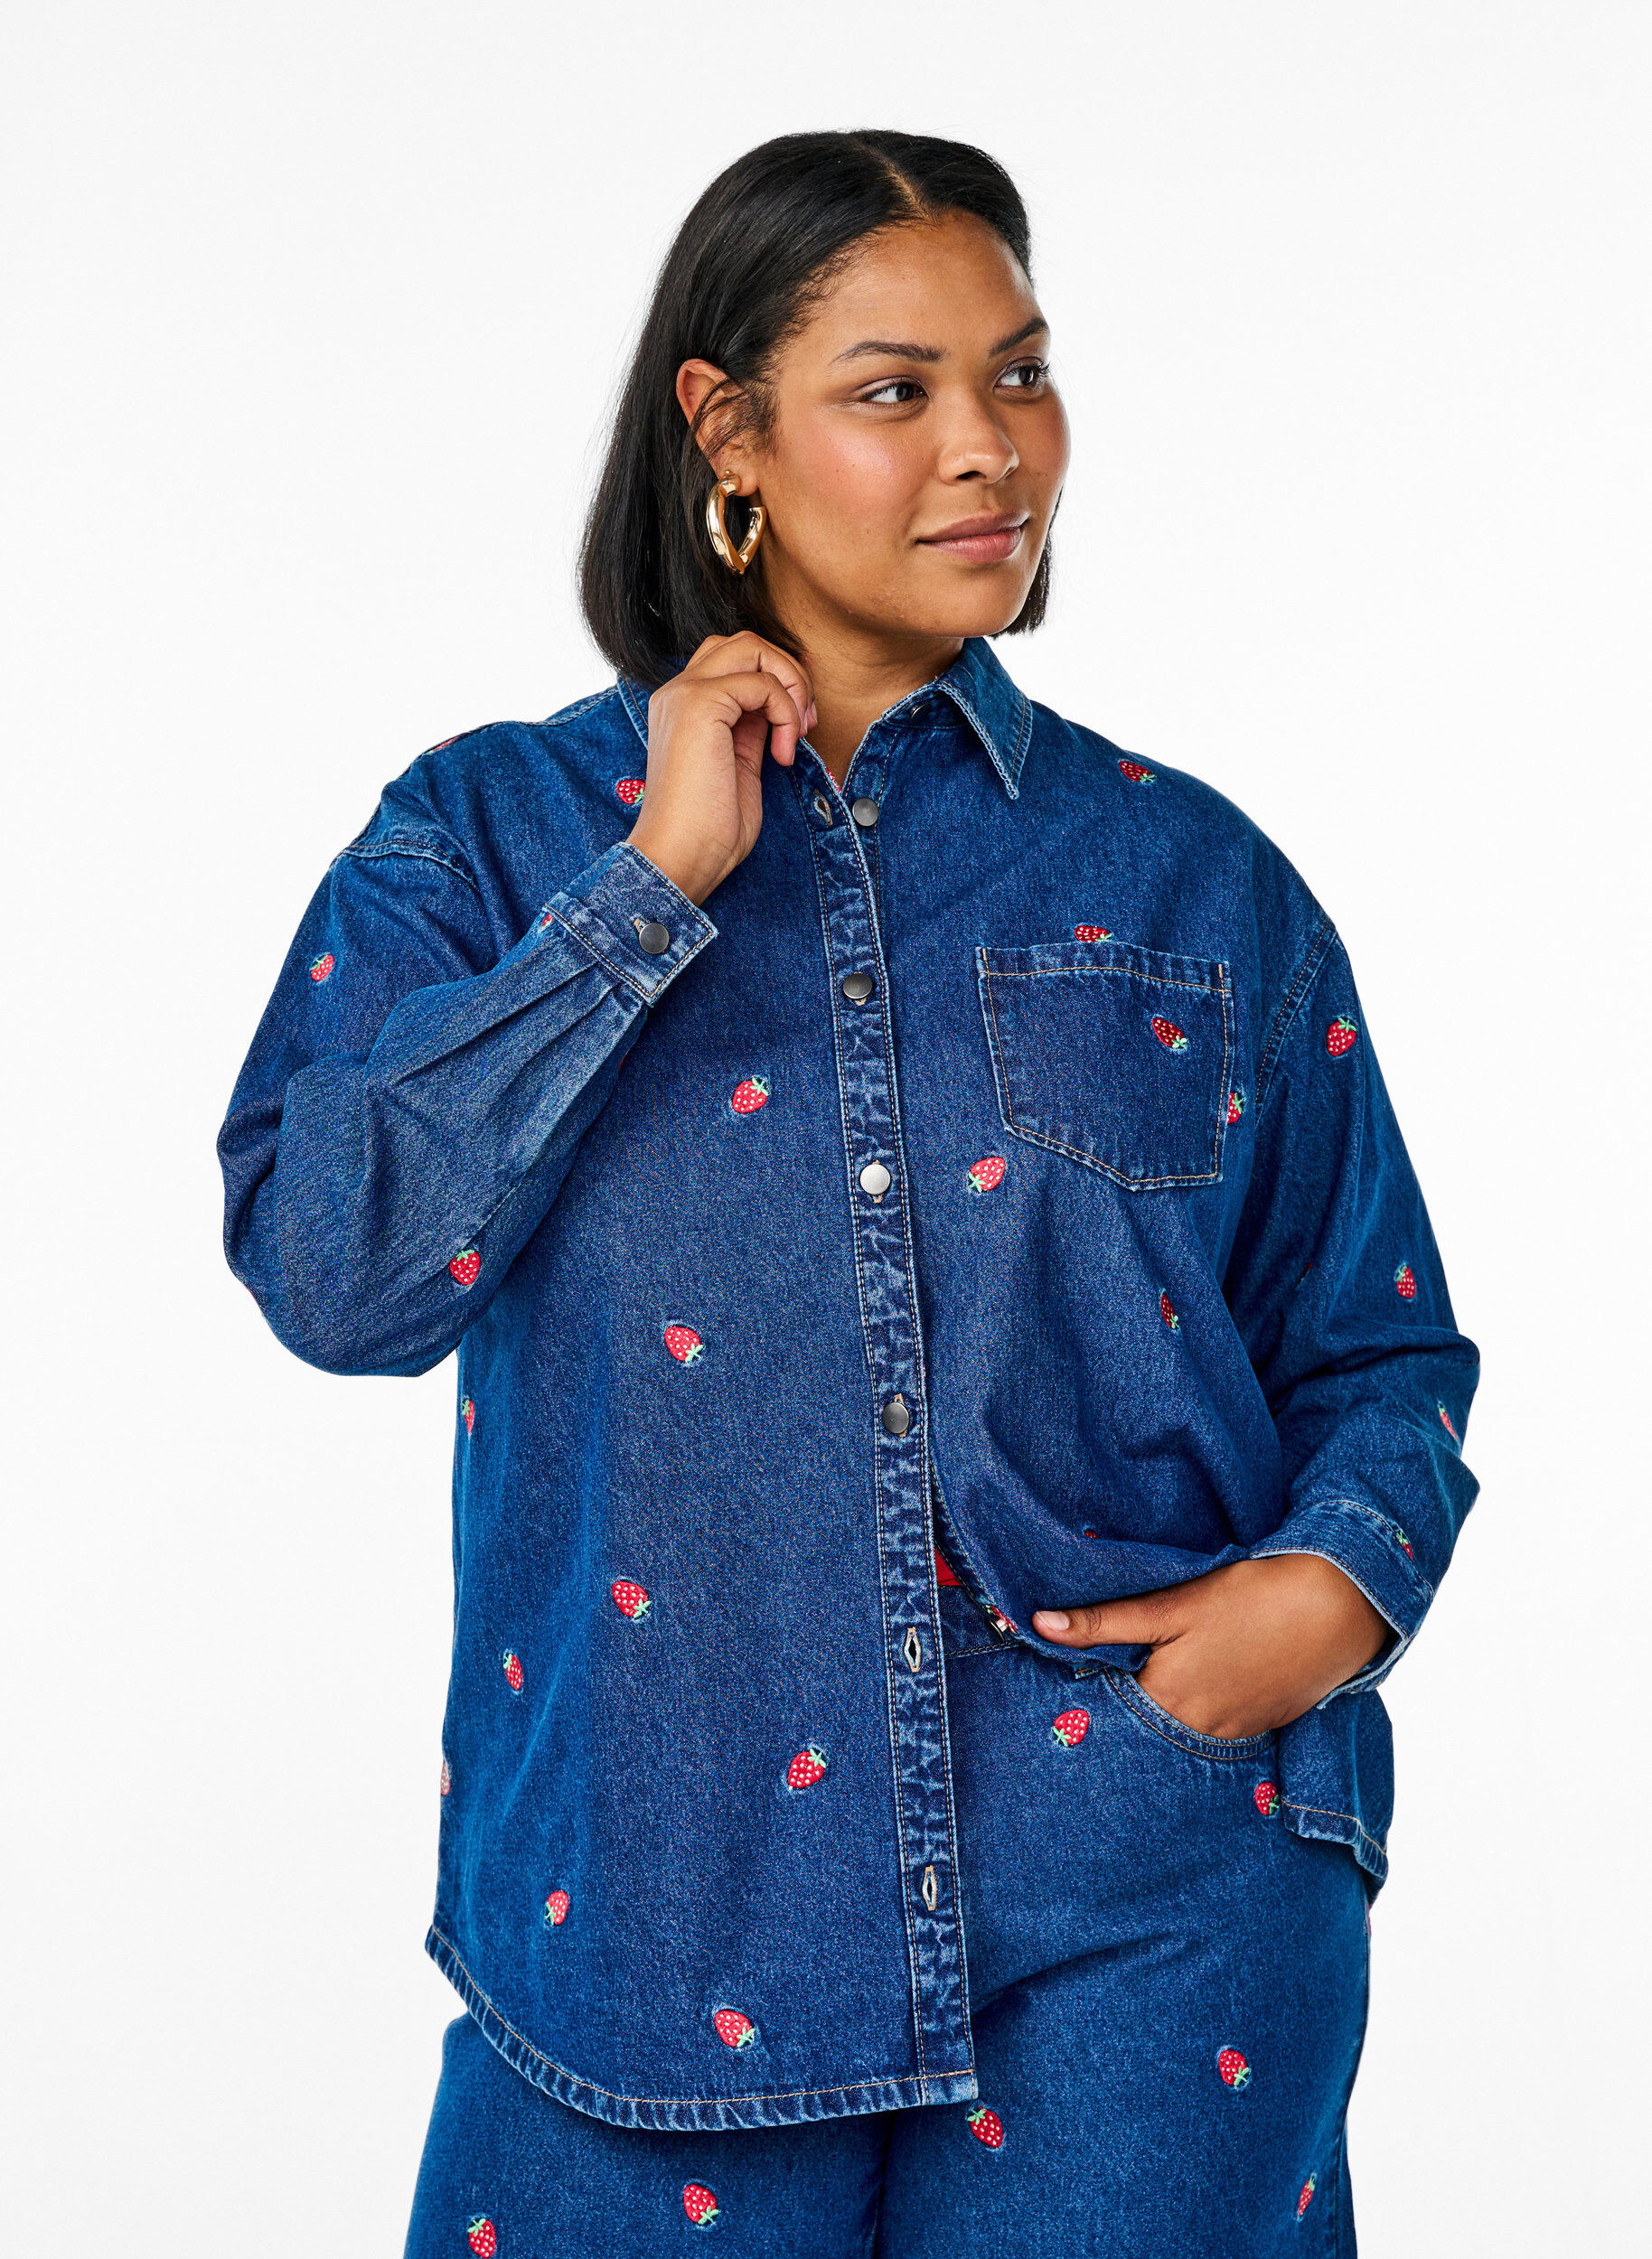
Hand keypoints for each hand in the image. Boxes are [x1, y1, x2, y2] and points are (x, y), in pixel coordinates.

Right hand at [625, 632, 816, 906]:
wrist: (681, 857)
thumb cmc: (709, 829)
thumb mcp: (740, 764)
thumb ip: (753, 726)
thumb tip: (782, 702)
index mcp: (684, 706)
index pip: (736, 659)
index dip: (779, 679)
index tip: (801, 721)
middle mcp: (678, 691)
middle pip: (744, 642)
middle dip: (788, 673)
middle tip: (804, 722)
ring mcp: (686, 693)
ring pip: (752, 647)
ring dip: (790, 684)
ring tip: (797, 732)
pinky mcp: (700, 704)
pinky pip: (762, 683)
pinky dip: (786, 713)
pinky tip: (781, 754)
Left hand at [1031, 1556, 1391, 1738]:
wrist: (1336, 1608)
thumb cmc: (1249, 1598)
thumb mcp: (1171, 1605)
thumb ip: (1104, 1622)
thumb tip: (1038, 1624)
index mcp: (1167, 1699)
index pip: (1110, 1712)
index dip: (1090, 1696)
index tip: (1068, 1687)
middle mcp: (1198, 1729)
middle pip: (1147, 1729)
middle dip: (1127, 1713)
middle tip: (1109, 1692)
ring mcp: (1236, 1732)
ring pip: (1184, 1733)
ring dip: (1168, 1717)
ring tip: (1162, 1685)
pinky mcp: (1264, 1724)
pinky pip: (1221, 1732)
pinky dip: (1205, 1716)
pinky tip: (1207, 1689)